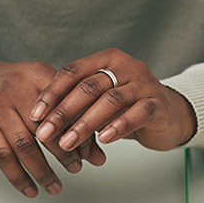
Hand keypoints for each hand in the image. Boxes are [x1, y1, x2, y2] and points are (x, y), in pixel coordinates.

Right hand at [0, 53, 104, 198]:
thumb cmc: (17, 86)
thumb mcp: (45, 88)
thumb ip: (72, 116)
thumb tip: (97, 156)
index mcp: (38, 76)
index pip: (64, 106)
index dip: (80, 131)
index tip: (89, 152)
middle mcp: (16, 89)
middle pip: (45, 127)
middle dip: (63, 153)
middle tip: (76, 168)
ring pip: (24, 146)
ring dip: (42, 171)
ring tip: (55, 186)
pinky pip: (2, 156)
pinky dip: (18, 176)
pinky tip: (30, 189)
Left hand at [29, 49, 196, 154]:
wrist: (169, 114)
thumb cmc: (126, 107)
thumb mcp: (98, 101)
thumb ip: (76, 105)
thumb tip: (42, 124)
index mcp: (106, 59)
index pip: (72, 72)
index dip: (51, 93)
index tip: (34, 114)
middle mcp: (125, 66)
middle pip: (88, 87)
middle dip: (63, 112)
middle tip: (44, 133)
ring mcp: (143, 83)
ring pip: (110, 101)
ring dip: (85, 124)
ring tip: (67, 143)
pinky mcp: (157, 102)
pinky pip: (137, 113)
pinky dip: (118, 126)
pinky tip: (103, 140)